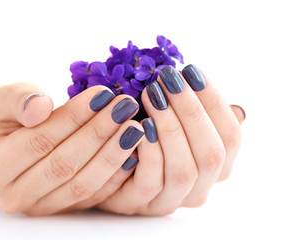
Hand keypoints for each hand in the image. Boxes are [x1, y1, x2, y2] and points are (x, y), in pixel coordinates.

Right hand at [0, 83, 143, 215]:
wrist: (6, 137)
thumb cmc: (6, 114)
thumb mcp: (6, 99)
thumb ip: (21, 101)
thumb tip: (41, 107)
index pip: (39, 141)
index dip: (73, 118)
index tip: (103, 95)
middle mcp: (11, 195)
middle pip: (63, 166)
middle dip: (99, 134)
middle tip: (125, 108)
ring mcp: (37, 207)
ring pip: (82, 185)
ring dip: (112, 155)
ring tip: (134, 127)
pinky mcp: (60, 208)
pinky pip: (92, 196)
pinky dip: (114, 174)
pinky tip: (132, 151)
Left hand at [96, 65, 244, 215]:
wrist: (107, 164)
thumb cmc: (148, 137)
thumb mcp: (176, 124)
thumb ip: (199, 118)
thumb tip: (236, 109)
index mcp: (217, 167)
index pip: (231, 136)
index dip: (214, 102)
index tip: (192, 71)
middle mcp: (200, 187)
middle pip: (211, 154)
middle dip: (191, 111)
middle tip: (168, 78)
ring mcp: (171, 199)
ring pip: (183, 170)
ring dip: (169, 127)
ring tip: (152, 94)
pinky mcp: (140, 204)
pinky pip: (151, 181)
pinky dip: (149, 151)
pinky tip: (139, 124)